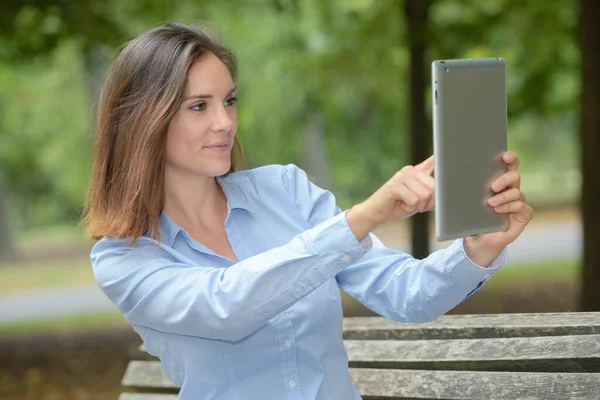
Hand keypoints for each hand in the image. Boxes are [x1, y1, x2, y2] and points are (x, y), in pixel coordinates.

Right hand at [347, 156, 434, 239]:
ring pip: (424, 196)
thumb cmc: (399, 205)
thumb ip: (430, 191)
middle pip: (433, 188)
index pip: (434, 163)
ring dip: (416, 207)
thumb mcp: (419, 198)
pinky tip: (399, 204)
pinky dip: (408, 208)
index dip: (440, 158)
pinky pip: (414, 201)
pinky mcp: (395, 185)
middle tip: (413, 204)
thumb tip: (442, 186)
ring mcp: (401, 176)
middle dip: (426, 203)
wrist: (376, 213)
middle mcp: (409, 170)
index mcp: (416, 170)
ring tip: (405, 203)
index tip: (443, 152)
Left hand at [464, 151, 533, 265]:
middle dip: (504, 178)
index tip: (504, 155)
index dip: (510, 158)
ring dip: (503, 197)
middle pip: (514, 175)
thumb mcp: (463, 200)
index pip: (508, 164)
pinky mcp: (523, 214)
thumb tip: (447, 168)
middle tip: (492, 186)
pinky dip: (509, 207)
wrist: (476, 241)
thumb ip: (462, 185)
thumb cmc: (469, 218)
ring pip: (516, 191)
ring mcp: (518, 201)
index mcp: (498, 181)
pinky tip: (498, 210)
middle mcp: (510, 189)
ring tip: (490, 203)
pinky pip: (521, 206)